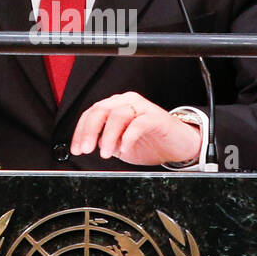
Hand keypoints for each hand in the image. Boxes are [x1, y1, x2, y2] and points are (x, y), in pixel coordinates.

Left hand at [71, 92, 200, 165]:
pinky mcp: (156, 117)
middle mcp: (127, 102)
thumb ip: (105, 142)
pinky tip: (124, 149)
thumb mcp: (120, 145)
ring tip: (105, 153)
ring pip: (117, 115)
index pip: (91, 114)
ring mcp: (143, 108)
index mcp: (116, 107)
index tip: (77, 149)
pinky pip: (138, 123)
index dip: (80, 131)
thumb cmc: (151, 143)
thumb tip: (87, 146)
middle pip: (101, 110)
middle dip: (90, 132)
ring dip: (108, 136)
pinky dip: (128, 137)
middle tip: (86, 149)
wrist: (179, 146)